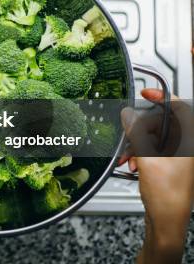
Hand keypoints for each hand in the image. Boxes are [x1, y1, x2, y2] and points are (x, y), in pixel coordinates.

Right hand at [119, 89, 193, 262]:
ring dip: (137, 144)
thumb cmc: (167, 195)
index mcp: (191, 141)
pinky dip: (140, 154)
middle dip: (141, 129)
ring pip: (156, 137)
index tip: (145, 94)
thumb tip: (128, 115)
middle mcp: (189, 146)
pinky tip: (131, 163)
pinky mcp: (171, 164)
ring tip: (128, 156)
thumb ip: (136, 132)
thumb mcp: (147, 158)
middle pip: (163, 123)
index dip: (161, 97)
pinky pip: (153, 150)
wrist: (167, 221)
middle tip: (128, 134)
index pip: (180, 107)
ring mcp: (181, 156)